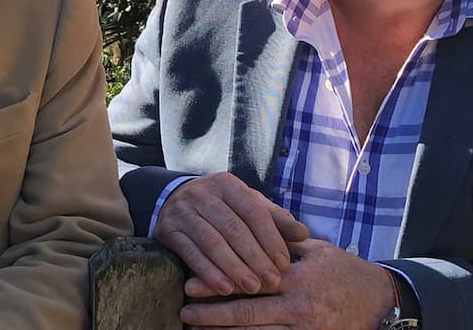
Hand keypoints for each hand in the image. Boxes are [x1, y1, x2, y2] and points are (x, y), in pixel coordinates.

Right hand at [152, 173, 308, 296]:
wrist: (172, 200)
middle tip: (271, 282)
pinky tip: (223, 289)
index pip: (253, 211)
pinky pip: (190, 253)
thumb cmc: (221, 207)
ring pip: (212, 242)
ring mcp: (183, 211)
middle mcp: (203, 194)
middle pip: (233, 228)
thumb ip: (275, 218)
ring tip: (251, 288)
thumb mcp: (247, 204)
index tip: (283, 263)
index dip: (270, 238)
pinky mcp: (168, 230)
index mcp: (227, 184)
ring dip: (233, 267)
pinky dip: (208, 272)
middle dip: (254, 258)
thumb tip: (303, 234)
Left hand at [179, 239, 394, 328]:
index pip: (250, 282)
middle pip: (247, 314)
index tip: (191, 285)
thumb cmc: (345, 271)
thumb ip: (282, 243)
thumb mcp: (316, 250)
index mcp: (296, 279)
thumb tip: (249, 228)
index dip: (219, 285)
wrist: (381, 301)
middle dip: (213, 315)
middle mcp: (298, 308)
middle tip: (185, 312)